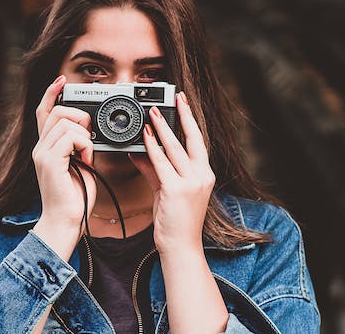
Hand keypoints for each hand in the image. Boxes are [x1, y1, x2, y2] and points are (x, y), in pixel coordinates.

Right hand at [31, 75, 95, 252]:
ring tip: (87, 155)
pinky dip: (85, 145)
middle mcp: (40, 147)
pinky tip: (86, 160)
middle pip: (58, 111)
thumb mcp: (80, 165)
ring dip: (85, 135)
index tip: (62, 80)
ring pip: (66, 122)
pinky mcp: (49, 160)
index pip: (44, 112)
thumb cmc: (74, 198)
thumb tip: (89, 132)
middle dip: (80, 117)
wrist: (65, 222)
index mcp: (46, 147)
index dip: (51, 93)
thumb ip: (78, 147)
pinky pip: (71, 136)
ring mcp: (42, 153)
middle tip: (89, 138)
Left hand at [129, 91, 214, 254]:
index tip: (184, 102)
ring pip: (176, 149)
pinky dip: (153, 149)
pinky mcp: (177, 190)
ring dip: (162, 129)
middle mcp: (202, 176)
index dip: (191, 120)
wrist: (180, 247)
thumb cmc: (176, 221)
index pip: (199, 141)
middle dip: (182, 115)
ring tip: (152, 113)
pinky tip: (145, 137)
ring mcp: (191, 183)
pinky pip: (162, 164)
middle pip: (192, 139)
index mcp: (204, 175)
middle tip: (173, 97)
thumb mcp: (166, 190)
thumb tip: (140, 150)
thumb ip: (154, 169)